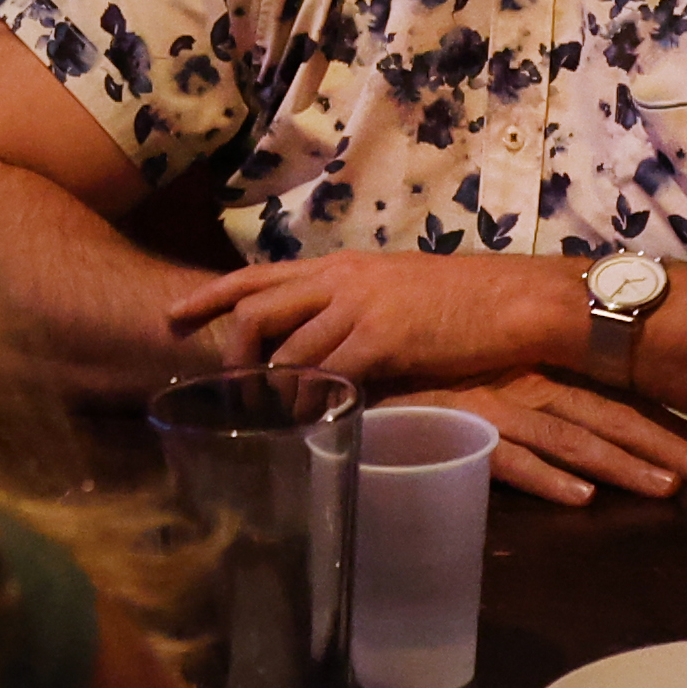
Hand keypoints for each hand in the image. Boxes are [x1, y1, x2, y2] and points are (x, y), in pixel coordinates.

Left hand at [171, 249, 578, 393]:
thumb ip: (350, 310)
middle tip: (228, 393)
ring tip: (271, 420)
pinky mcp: (383, 338)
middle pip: (257, 309)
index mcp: (340, 265)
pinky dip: (313, 403)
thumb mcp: (392, 292)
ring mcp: (360, 306)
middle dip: (232, 353)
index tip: (172, 316)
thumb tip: (319, 343)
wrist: (514, 301)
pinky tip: (311, 422)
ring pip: (289, 351)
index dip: (209, 295)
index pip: (258, 275)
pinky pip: (329, 375)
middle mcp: (340, 278)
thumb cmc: (460, 301)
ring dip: (275, 392)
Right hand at [396, 370, 686, 505]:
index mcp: (532, 367)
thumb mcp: (478, 383)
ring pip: (568, 434)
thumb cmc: (412, 374)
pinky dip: (543, 476)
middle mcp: (520, 379)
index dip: (660, 420)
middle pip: (604, 413)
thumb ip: (520, 408)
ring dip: (620, 462)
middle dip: (662, 442)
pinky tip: (580, 497)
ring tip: (666, 490)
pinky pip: (504, 455)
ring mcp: (488, 401)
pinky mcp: (452, 425)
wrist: (347, 359)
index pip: (609, 395)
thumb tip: (573, 438)